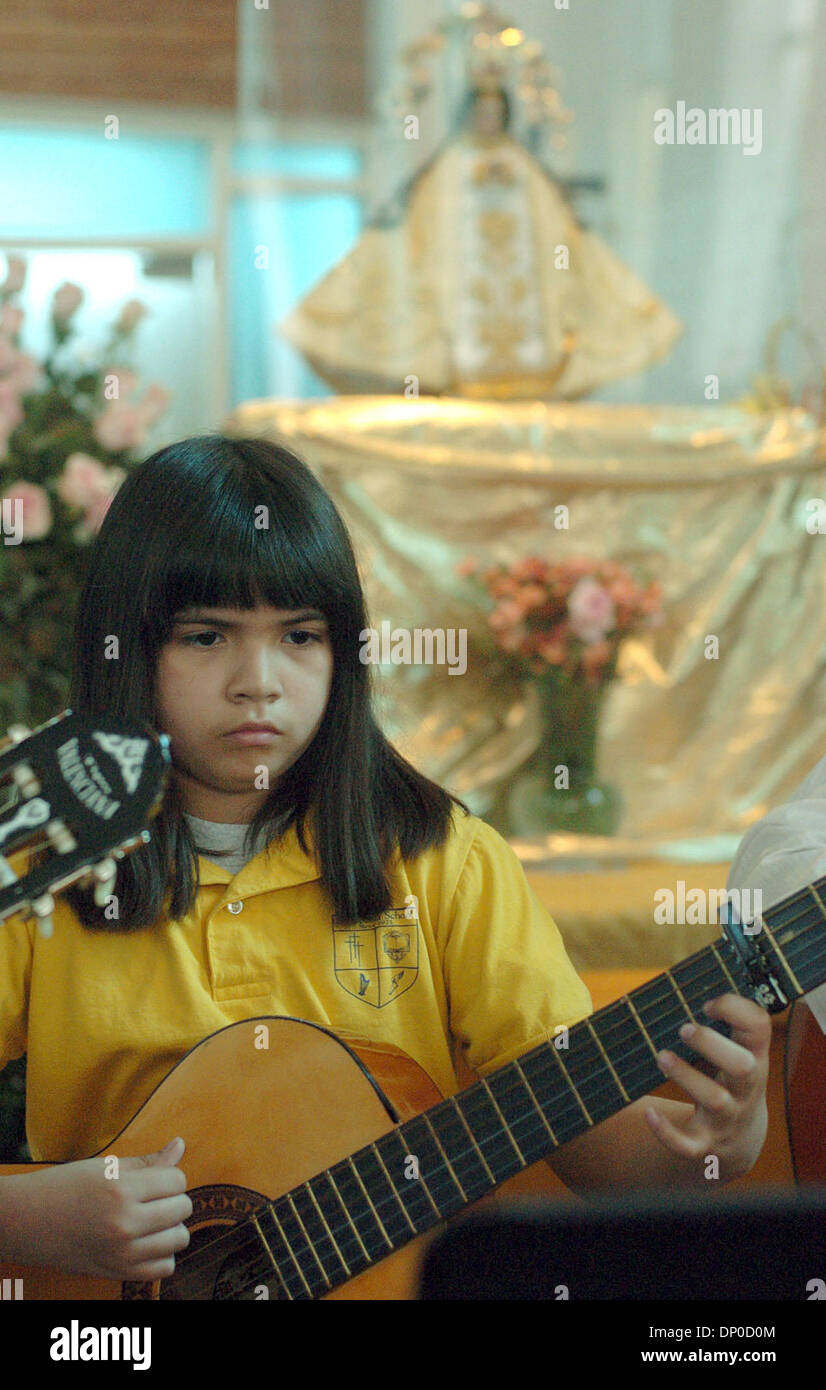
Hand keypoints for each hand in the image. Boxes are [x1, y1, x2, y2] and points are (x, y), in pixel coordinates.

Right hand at [1, 1136, 192, 1280]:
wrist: (29, 1222)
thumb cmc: (66, 1187)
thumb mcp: (106, 1167)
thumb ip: (148, 1161)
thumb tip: (179, 1145)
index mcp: (121, 1190)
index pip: (177, 1181)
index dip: (169, 1176)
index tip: (154, 1179)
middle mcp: (124, 1224)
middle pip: (182, 1208)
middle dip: (173, 1199)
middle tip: (151, 1197)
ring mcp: (122, 1253)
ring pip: (179, 1239)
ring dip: (171, 1227)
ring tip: (151, 1219)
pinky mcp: (118, 1273)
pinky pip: (165, 1267)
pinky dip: (163, 1254)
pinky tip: (148, 1241)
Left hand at [645, 994, 770, 1178]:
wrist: (740, 1140)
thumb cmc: (731, 1081)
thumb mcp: (737, 1052)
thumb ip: (722, 1022)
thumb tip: (679, 985)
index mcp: (753, 1058)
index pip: (759, 1028)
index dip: (736, 1010)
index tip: (708, 1003)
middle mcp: (744, 1089)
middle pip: (742, 1067)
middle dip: (713, 1045)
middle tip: (684, 1028)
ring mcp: (726, 1118)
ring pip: (714, 1100)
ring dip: (686, 1076)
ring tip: (661, 1056)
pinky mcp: (705, 1144)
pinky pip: (689, 1145)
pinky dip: (668, 1132)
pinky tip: (648, 1114)